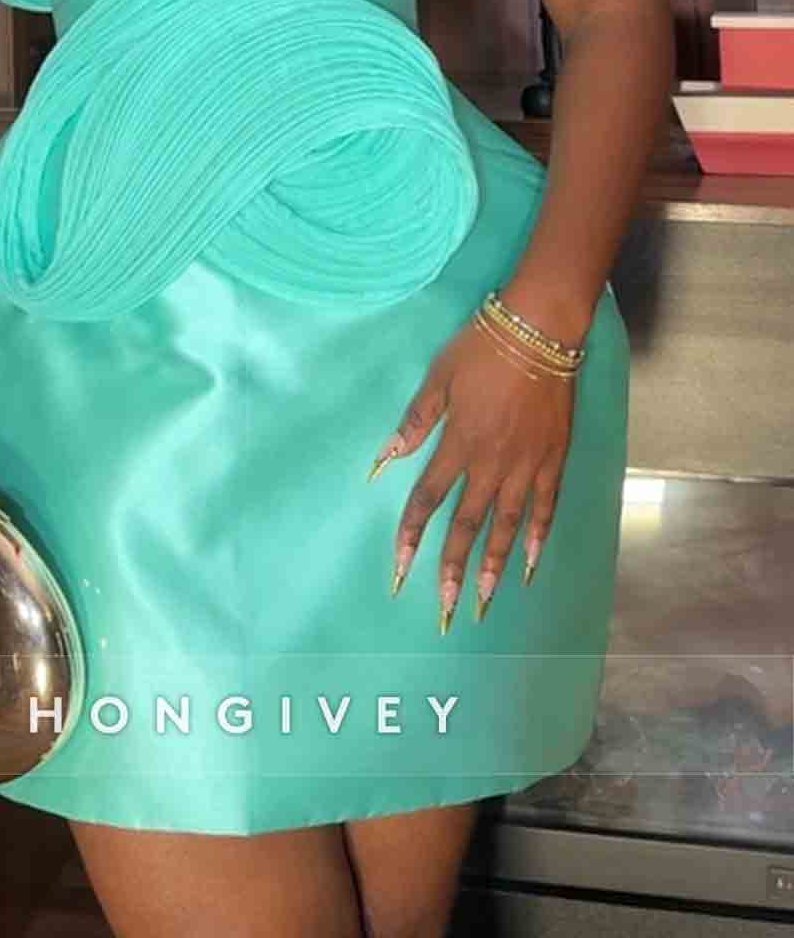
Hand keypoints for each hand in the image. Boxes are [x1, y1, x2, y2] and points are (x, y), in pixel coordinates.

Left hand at [366, 314, 576, 628]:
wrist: (539, 331)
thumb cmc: (482, 348)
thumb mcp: (438, 377)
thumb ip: (416, 421)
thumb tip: (385, 458)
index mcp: (458, 444)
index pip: (428, 499)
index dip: (411, 534)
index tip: (399, 567)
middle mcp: (491, 463)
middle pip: (467, 524)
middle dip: (452, 567)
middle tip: (445, 606)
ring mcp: (525, 465)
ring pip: (506, 525)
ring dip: (493, 563)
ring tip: (483, 598)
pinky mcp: (553, 459)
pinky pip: (546, 505)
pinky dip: (538, 535)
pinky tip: (531, 561)